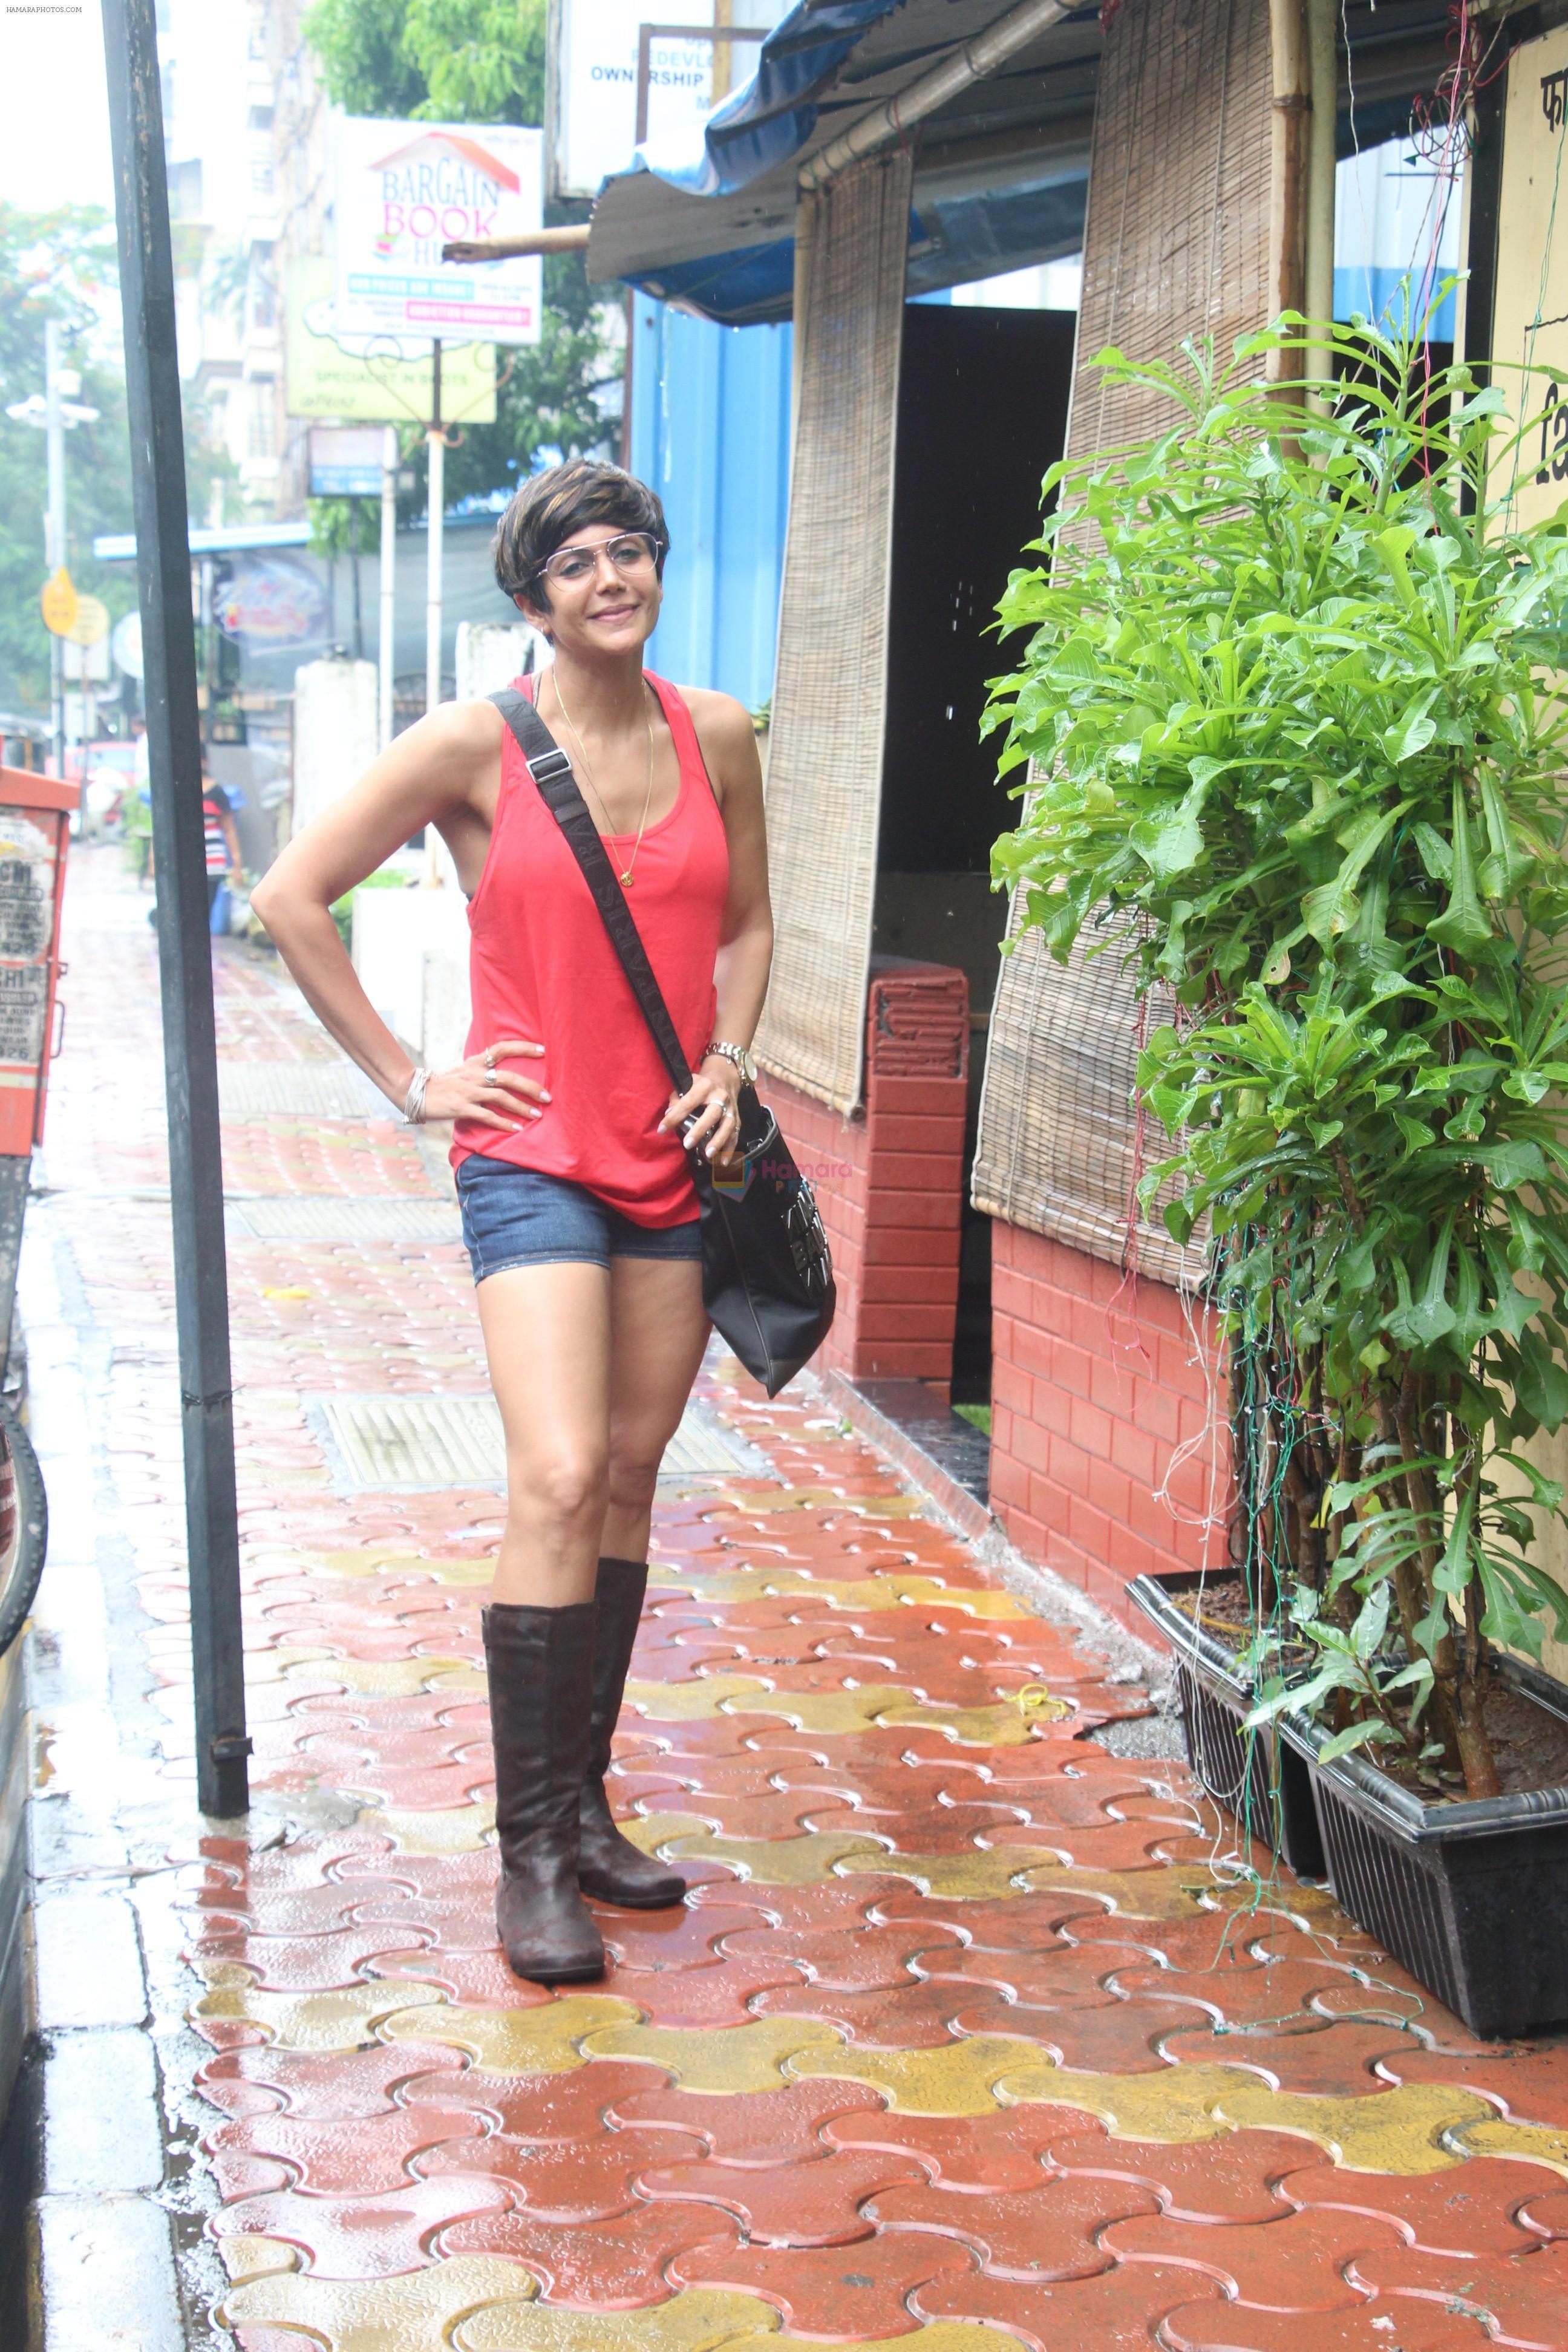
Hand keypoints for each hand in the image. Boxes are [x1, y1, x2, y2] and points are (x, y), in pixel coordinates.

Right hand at [424, 1039, 548, 1128]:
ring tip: (537, 1115)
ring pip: (501, 1097)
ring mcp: (468, 1091)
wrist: (416, 1093)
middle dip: (530, 1087)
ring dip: (521, 1107)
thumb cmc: (444, 1084)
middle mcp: (474, 1075)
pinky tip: (516, 1129)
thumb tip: (504, 1074)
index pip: (501, 1048)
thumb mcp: (463, 1071)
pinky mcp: (461, 1108)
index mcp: (475, 1062)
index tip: (543, 1050)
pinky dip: (503, 1123)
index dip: (523, 1047)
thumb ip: (482, 1070)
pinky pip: (487, 1116)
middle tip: (547, 1097)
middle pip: (508, 1077)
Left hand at [660, 1053, 742, 1161]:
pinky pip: (734, 1135)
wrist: (725, 1079)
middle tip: (687, 1144)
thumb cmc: (701, 1085)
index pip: (688, 1102)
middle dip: (699, 1130)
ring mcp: (731, 1109)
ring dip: (718, 1141)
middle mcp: (720, 1097)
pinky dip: (729, 1149)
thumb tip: (668, 1113)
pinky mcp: (737, 1119)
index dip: (674, 1116)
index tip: (662, 1130)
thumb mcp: (687, 1084)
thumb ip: (676, 1098)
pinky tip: (722, 1162)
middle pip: (712, 1114)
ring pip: (727, 1126)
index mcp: (704, 1086)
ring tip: (708, 1155)